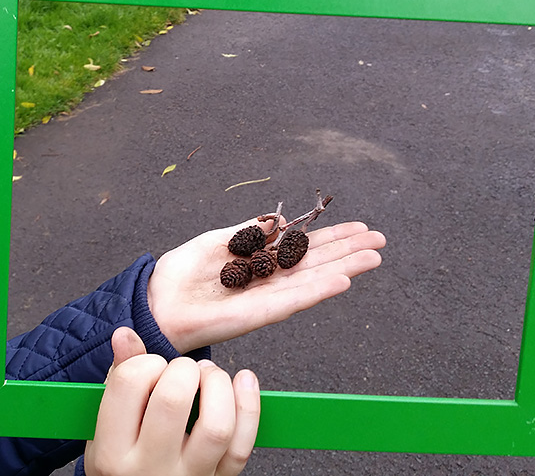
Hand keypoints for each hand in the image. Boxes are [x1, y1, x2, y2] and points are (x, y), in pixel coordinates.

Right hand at [85, 327, 260, 475]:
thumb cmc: (122, 465)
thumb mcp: (105, 430)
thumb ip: (118, 380)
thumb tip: (126, 335)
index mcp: (113, 452)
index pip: (130, 383)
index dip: (145, 362)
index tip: (150, 368)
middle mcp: (150, 468)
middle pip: (174, 399)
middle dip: (183, 369)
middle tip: (181, 372)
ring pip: (216, 426)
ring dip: (218, 385)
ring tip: (208, 377)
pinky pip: (243, 445)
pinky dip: (250, 406)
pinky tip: (243, 381)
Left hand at [149, 219, 385, 352]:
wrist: (155, 303)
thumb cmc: (181, 275)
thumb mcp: (218, 241)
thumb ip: (249, 232)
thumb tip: (279, 219)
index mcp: (261, 265)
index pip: (304, 250)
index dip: (331, 239)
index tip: (359, 227)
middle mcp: (269, 283)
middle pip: (317, 264)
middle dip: (348, 251)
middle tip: (380, 239)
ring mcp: (265, 300)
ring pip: (313, 282)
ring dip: (344, 269)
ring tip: (373, 257)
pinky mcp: (256, 316)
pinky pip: (291, 301)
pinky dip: (317, 291)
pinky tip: (342, 280)